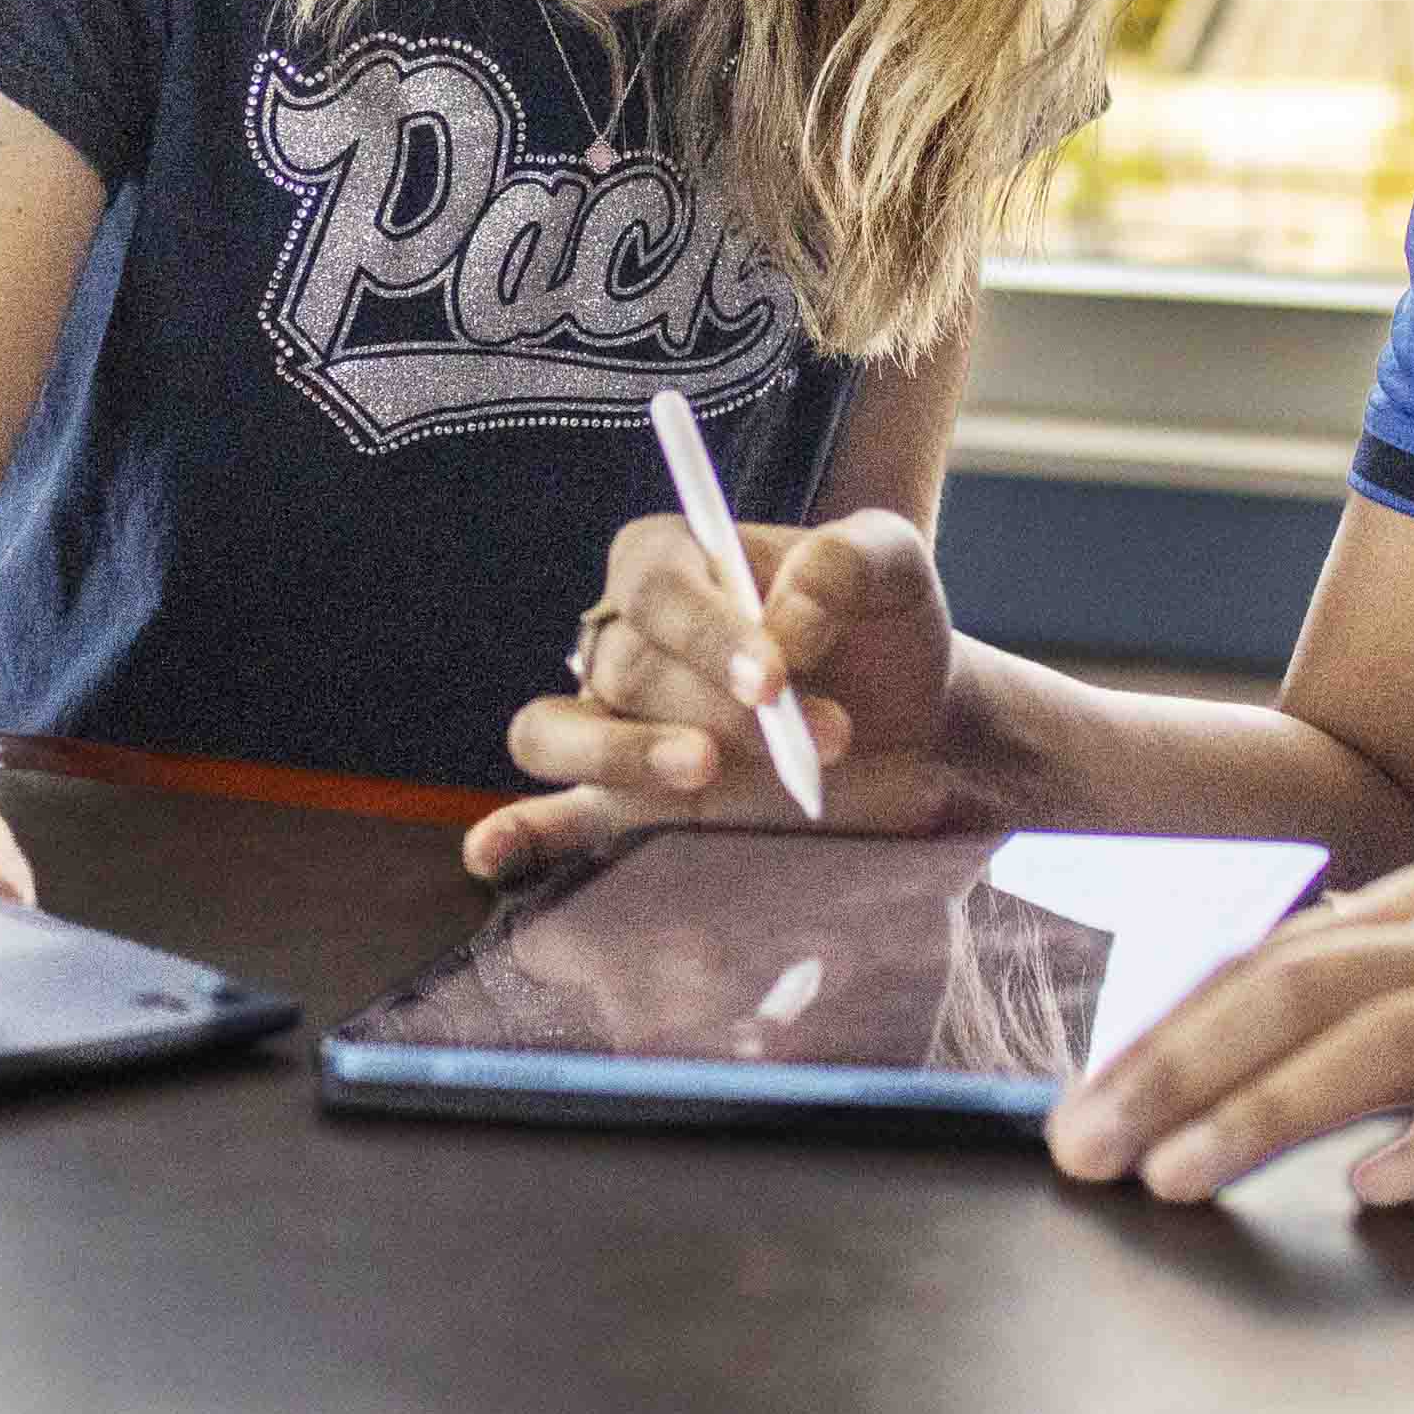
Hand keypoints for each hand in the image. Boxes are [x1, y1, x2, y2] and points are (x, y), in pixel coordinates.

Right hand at [467, 506, 962, 883]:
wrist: (920, 726)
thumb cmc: (889, 630)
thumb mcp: (892, 564)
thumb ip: (843, 563)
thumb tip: (783, 624)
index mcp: (673, 560)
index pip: (651, 584)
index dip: (705, 632)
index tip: (775, 678)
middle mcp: (626, 638)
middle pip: (626, 668)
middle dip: (724, 708)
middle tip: (824, 735)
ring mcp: (617, 725)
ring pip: (556, 732)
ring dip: (617, 755)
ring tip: (702, 772)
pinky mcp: (626, 803)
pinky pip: (545, 814)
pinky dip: (514, 834)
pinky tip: (493, 853)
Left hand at [1042, 833, 1413, 1205]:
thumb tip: (1304, 987)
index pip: (1275, 957)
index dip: (1167, 1025)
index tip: (1080, 1092)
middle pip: (1293, 994)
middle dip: (1170, 1069)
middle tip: (1078, 1146)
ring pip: (1373, 1043)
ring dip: (1261, 1110)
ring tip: (1174, 1176)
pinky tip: (1369, 1193)